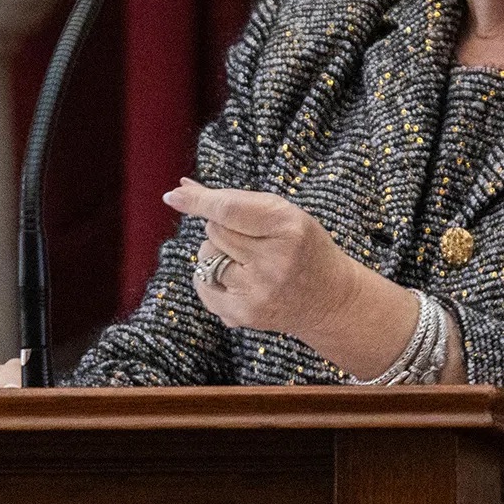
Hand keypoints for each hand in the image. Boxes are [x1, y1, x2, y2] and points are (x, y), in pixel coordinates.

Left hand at [166, 179, 442, 379]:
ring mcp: (257, 291)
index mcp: (288, 228)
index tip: (173, 196)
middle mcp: (273, 261)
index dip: (199, 202)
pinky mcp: (245, 314)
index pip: (230, 211)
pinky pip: (203, 286)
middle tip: (251, 239)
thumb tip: (182, 189)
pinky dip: (210, 278)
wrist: (330, 301)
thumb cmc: (304, 248)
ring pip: (206, 258)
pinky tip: (235, 280)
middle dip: (223, 229)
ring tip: (248, 261)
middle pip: (215, 231)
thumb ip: (236, 201)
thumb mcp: (285, 215)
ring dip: (217, 253)